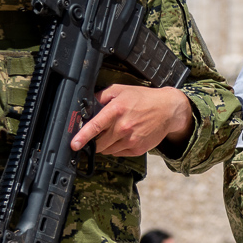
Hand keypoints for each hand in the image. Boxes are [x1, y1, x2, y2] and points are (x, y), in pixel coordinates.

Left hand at [70, 85, 193, 156]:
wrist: (168, 110)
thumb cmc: (144, 98)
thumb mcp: (121, 90)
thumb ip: (101, 96)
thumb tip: (86, 105)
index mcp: (117, 110)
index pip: (95, 126)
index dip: (82, 137)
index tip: (74, 144)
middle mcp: (123, 127)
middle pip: (99, 143)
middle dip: (94, 140)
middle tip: (98, 133)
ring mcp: (131, 140)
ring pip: (107, 150)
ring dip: (105, 144)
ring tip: (115, 132)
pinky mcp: (137, 149)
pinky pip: (118, 153)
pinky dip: (116, 147)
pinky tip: (124, 137)